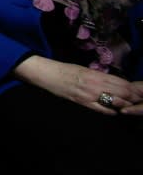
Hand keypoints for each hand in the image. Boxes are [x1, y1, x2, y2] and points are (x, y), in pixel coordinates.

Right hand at [14, 56, 142, 114]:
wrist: (47, 73)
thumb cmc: (64, 70)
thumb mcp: (83, 69)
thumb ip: (98, 76)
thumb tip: (112, 82)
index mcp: (96, 74)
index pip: (121, 82)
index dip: (134, 89)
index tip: (140, 92)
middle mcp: (95, 84)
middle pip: (122, 92)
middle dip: (133, 98)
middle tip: (140, 101)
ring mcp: (89, 94)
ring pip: (115, 101)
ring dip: (124, 104)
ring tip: (130, 106)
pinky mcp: (82, 102)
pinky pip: (101, 109)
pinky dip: (110, 111)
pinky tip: (114, 111)